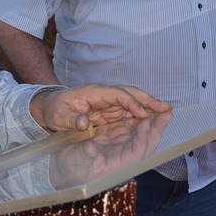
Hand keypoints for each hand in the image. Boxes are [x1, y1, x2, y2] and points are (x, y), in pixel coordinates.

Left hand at [30, 84, 171, 131]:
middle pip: (129, 93)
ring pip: (132, 101)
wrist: (49, 106)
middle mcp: (104, 95)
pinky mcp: (108, 111)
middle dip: (148, 100)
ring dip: (148, 106)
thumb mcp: (58, 115)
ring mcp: (107, 102)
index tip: (143, 113)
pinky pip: (128, 111)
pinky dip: (140, 114)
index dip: (130, 103)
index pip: (117, 95)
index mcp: (93, 92)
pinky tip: (151, 120)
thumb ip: (72, 119)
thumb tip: (84, 123)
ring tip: (165, 112)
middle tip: (166, 108)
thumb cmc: (54, 109)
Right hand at [50, 109, 171, 186]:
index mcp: (115, 167)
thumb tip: (91, 148)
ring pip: (142, 135)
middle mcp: (123, 159)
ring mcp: (121, 148)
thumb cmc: (69, 168)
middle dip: (156, 129)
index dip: (142, 138)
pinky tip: (147, 109)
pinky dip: (141, 120)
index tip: (146, 123)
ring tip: (163, 109)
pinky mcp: (116, 139)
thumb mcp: (74, 162)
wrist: (65, 169)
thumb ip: (84, 155)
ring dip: (153, 122)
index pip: (136, 153)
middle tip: (167, 113)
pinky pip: (133, 130)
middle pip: (145, 144)